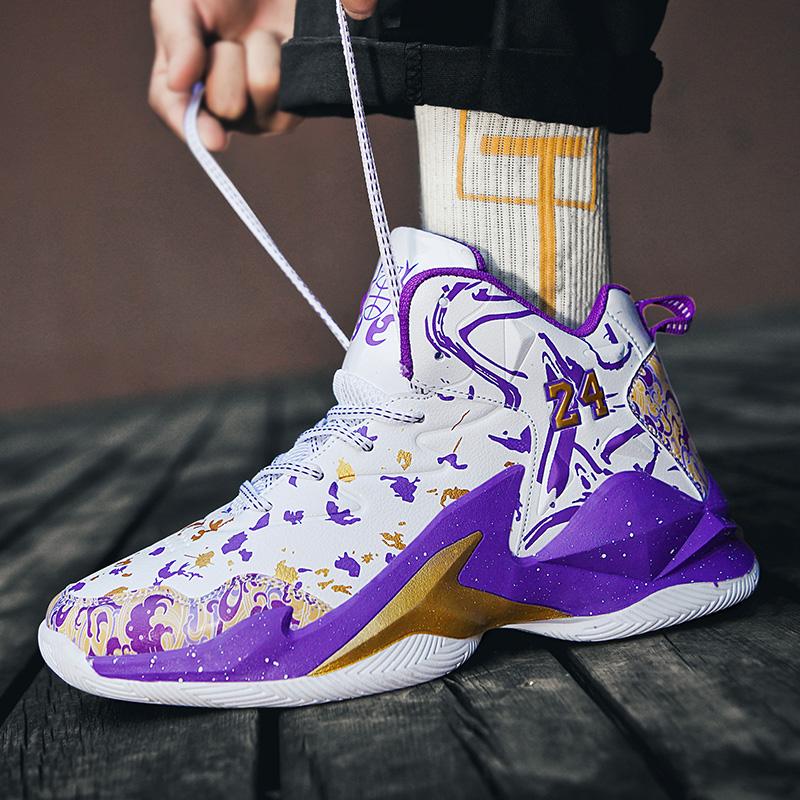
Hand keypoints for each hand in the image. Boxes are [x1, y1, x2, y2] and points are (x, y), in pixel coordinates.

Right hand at [149, 0, 378, 150]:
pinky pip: (292, 86)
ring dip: (260, 47)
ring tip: (259, 35)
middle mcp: (224, 112)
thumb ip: (177, 40)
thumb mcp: (181, 3)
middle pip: (226, 105)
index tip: (216, 139)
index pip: (180, 116)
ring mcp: (263, 113)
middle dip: (227, 58)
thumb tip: (177, 83)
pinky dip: (285, 53)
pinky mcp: (296, 105)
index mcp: (185, 89)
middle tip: (229, 39)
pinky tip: (282, 45)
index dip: (194, 129)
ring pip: (262, 88)